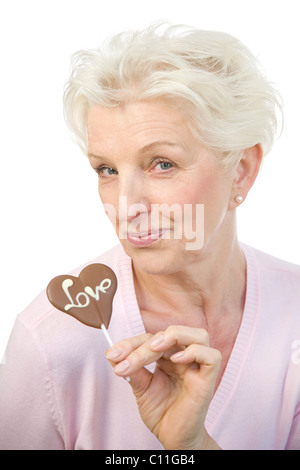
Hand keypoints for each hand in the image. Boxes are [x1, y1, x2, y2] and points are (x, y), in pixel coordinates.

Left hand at [105, 325, 221, 449]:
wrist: (173, 438)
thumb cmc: (161, 412)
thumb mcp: (141, 388)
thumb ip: (132, 369)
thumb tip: (111, 353)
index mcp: (169, 356)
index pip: (152, 338)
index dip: (132, 343)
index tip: (112, 354)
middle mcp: (185, 358)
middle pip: (170, 334)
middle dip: (145, 344)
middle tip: (123, 358)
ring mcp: (198, 368)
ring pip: (199, 335)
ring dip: (175, 335)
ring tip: (154, 347)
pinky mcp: (208, 380)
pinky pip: (212, 356)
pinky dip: (195, 352)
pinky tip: (176, 360)